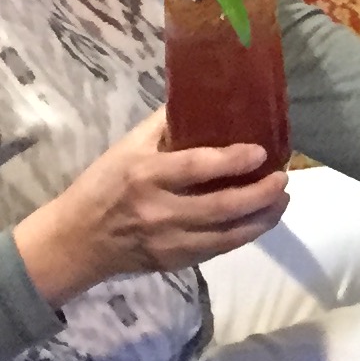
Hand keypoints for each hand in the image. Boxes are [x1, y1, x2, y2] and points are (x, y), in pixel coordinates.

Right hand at [12, 110, 286, 303]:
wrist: (76, 241)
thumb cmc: (101, 185)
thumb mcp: (125, 147)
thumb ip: (162, 125)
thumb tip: (200, 97)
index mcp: (145, 175)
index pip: (197, 167)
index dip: (233, 160)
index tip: (261, 151)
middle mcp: (159, 211)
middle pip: (222, 207)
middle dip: (261, 194)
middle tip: (283, 178)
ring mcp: (168, 242)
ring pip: (227, 235)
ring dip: (262, 219)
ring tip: (282, 200)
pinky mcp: (174, 263)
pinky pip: (218, 250)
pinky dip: (244, 235)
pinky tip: (260, 221)